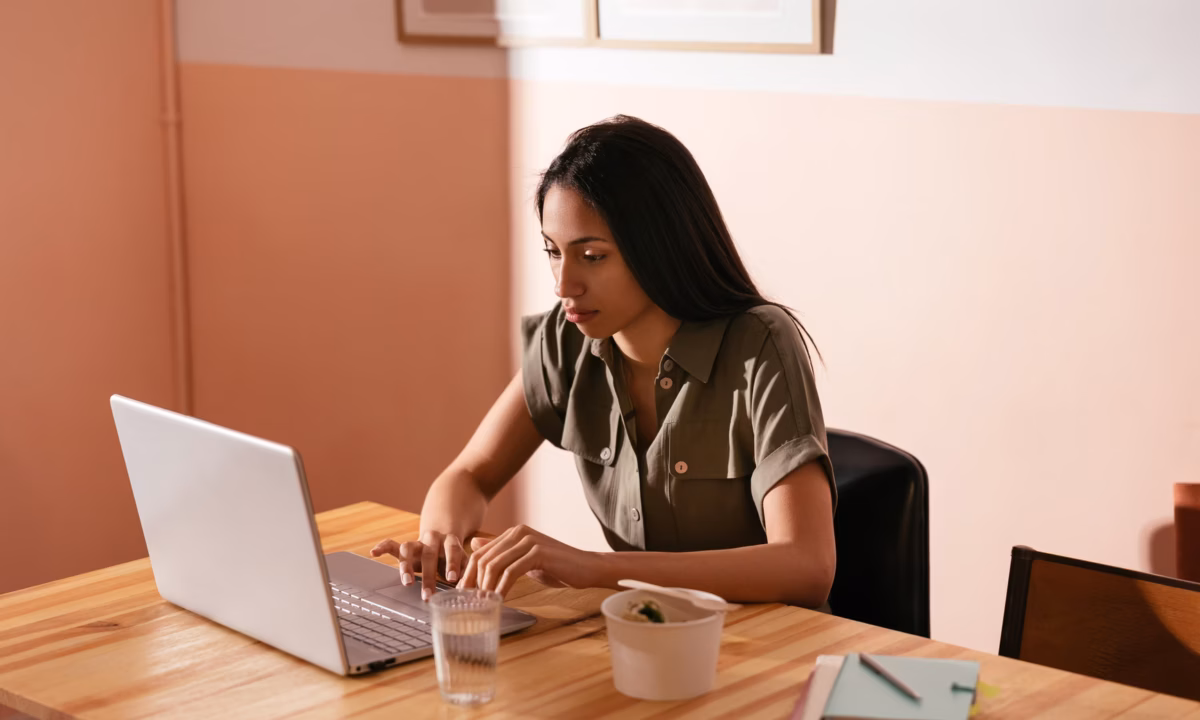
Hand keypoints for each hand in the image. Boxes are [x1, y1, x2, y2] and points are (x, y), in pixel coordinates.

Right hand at [371, 531, 466, 601]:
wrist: (444, 537)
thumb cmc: (455, 556)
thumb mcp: (466, 560)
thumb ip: (469, 571)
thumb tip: (476, 591)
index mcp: (450, 541)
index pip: (452, 550)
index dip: (452, 563)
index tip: (453, 579)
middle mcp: (432, 539)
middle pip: (428, 555)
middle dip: (428, 576)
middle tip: (428, 596)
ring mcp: (417, 543)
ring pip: (408, 548)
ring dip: (406, 566)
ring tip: (406, 583)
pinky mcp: (404, 547)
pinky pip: (391, 544)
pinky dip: (382, 547)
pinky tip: (373, 552)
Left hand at [457, 524, 600, 596]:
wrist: (586, 568)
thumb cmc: (557, 567)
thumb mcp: (525, 559)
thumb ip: (503, 553)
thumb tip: (475, 545)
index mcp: (513, 533)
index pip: (480, 553)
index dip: (468, 574)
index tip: (462, 594)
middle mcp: (518, 532)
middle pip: (484, 558)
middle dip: (473, 582)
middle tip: (469, 603)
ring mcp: (529, 541)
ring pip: (495, 565)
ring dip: (486, 587)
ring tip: (483, 604)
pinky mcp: (538, 552)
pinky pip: (512, 572)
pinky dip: (502, 587)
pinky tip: (500, 600)